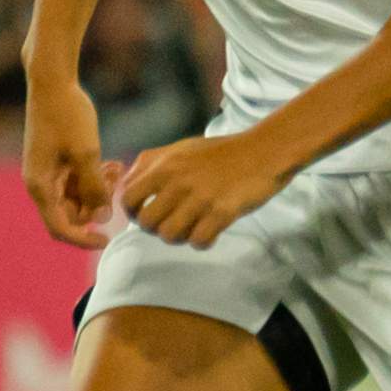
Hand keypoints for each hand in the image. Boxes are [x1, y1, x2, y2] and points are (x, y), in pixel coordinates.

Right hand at [22, 72, 120, 249]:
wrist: (53, 82)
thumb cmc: (67, 115)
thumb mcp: (86, 153)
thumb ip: (94, 187)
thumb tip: (102, 218)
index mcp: (40, 186)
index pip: (60, 228)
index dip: (83, 240)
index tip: (108, 240)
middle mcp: (40, 184)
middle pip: (70, 215)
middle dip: (96, 207)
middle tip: (116, 185)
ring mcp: (48, 173)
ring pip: (77, 198)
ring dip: (98, 191)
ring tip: (116, 169)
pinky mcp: (56, 162)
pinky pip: (76, 182)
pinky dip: (94, 178)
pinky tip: (112, 165)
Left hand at [114, 119, 295, 249]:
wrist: (262, 151)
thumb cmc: (220, 152)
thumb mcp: (180, 148)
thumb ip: (151, 163)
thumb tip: (127, 183)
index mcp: (164, 166)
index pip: (129, 199)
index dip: (134, 212)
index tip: (148, 214)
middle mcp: (177, 182)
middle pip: (147, 223)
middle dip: (156, 229)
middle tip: (173, 223)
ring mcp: (200, 198)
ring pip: (170, 236)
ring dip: (180, 237)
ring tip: (192, 228)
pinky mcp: (222, 212)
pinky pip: (199, 241)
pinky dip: (202, 241)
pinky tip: (210, 231)